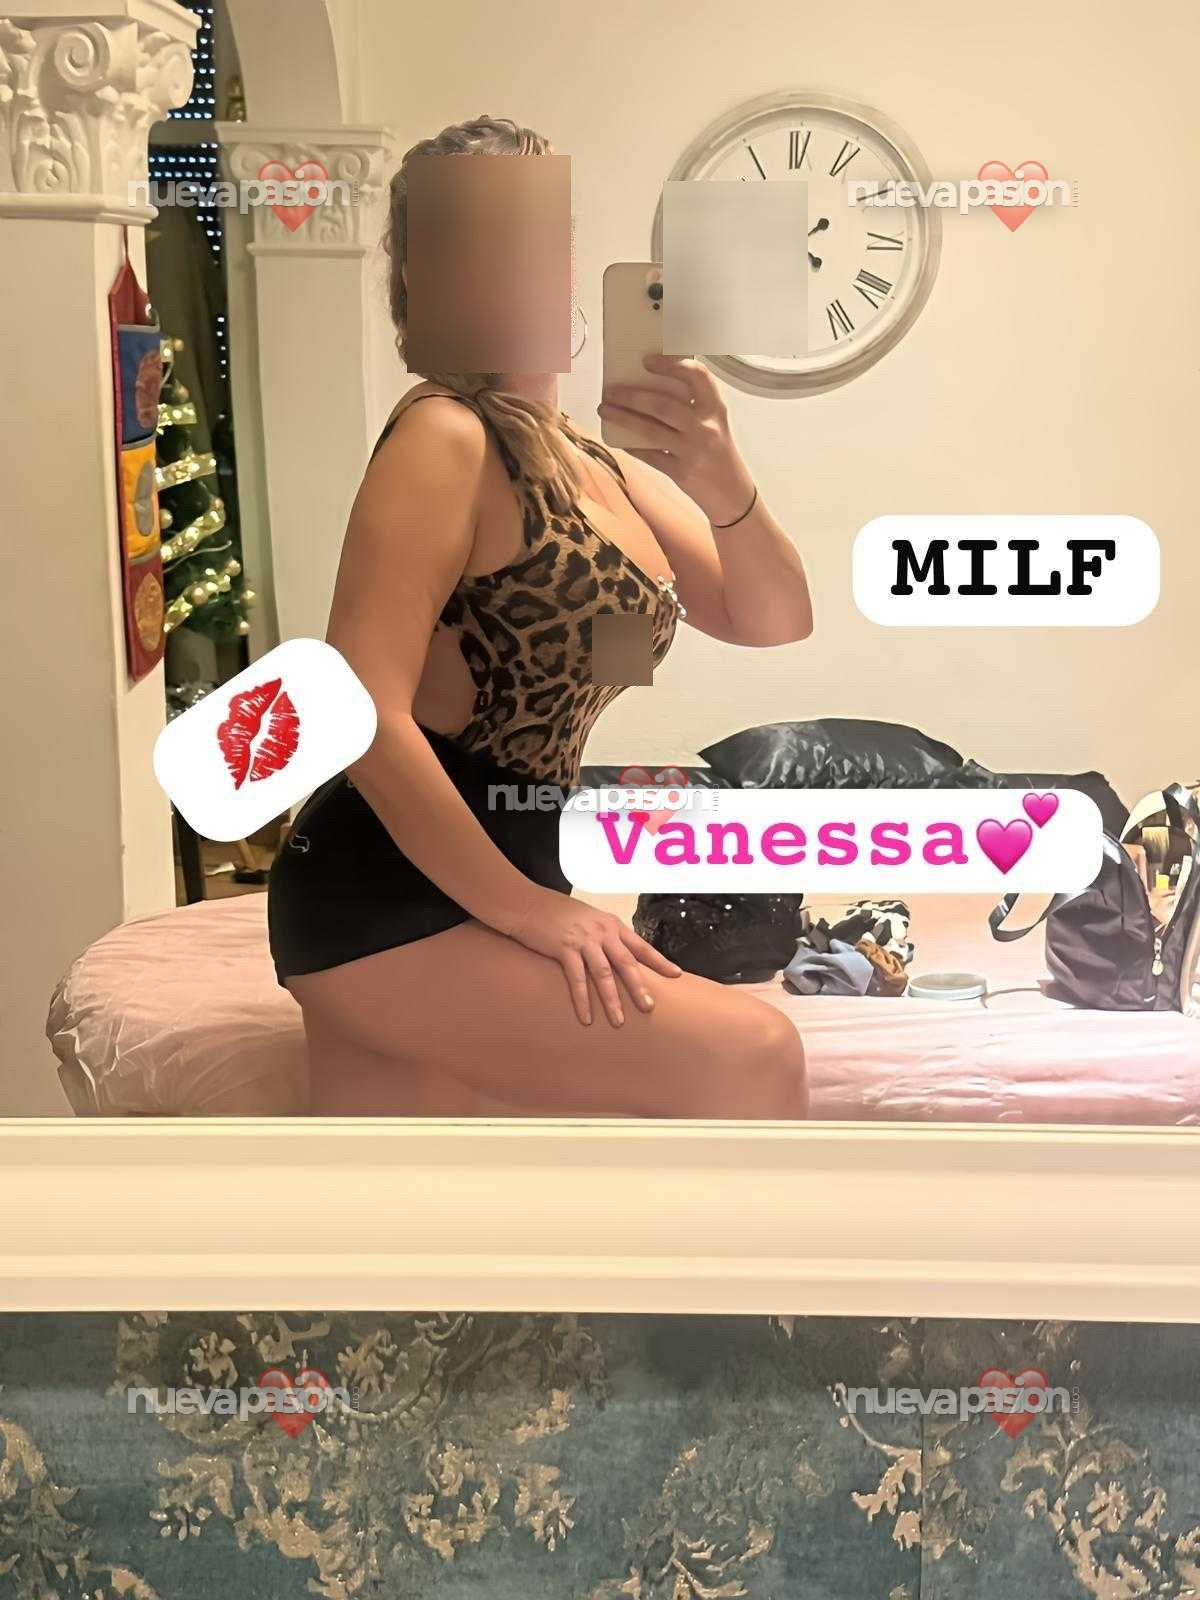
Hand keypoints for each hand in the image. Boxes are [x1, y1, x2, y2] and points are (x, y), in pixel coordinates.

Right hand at [508, 889, 681, 1025]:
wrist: (528, 904)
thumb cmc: (558, 912)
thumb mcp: (589, 918)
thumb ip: (605, 935)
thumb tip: (619, 954)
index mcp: (611, 924)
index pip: (640, 945)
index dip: (659, 961)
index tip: (676, 974)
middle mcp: (601, 932)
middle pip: (626, 962)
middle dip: (639, 987)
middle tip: (649, 1007)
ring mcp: (583, 940)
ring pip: (603, 974)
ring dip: (612, 999)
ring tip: (619, 1021)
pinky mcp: (563, 949)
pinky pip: (576, 978)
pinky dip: (582, 1000)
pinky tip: (586, 1017)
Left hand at [599, 353, 756, 525]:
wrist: (732, 495)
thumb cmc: (718, 454)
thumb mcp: (713, 424)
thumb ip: (691, 406)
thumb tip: (649, 388)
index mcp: (715, 409)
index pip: (697, 376)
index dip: (672, 364)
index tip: (648, 361)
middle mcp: (705, 427)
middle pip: (662, 405)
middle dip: (631, 396)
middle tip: (610, 391)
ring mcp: (693, 451)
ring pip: (650, 430)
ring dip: (623, 418)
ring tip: (605, 410)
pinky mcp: (681, 472)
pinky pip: (650, 455)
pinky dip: (632, 446)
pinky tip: (620, 439)